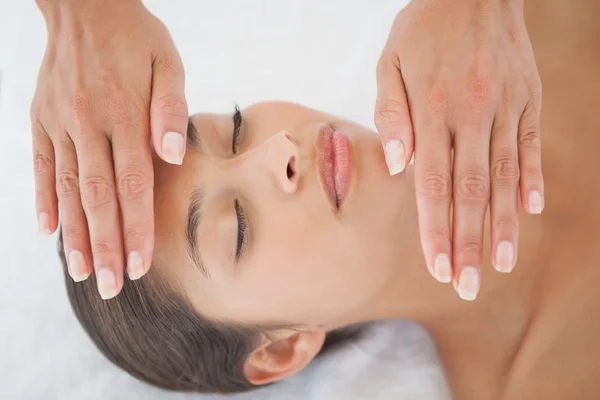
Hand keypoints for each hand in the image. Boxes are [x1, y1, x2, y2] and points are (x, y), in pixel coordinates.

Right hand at [32, 0, 187, 298]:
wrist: (84, 5)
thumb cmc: (136, 38)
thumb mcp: (167, 63)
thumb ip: (170, 109)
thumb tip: (173, 154)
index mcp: (125, 115)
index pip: (134, 186)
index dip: (137, 229)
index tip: (141, 266)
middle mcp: (89, 125)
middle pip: (99, 198)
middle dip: (106, 246)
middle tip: (111, 288)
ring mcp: (61, 124)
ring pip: (69, 189)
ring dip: (75, 234)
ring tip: (81, 272)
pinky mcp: (42, 120)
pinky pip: (42, 166)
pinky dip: (45, 200)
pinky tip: (47, 231)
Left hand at [374, 0, 543, 299]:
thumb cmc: (422, 29)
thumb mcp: (390, 64)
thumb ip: (393, 116)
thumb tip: (398, 167)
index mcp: (434, 111)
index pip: (433, 184)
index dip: (435, 228)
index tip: (437, 267)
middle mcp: (473, 115)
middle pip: (470, 191)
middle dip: (468, 242)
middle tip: (467, 286)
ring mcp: (506, 108)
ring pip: (503, 176)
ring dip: (502, 223)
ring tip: (500, 263)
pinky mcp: (528, 99)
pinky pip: (530, 145)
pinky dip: (530, 180)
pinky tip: (528, 212)